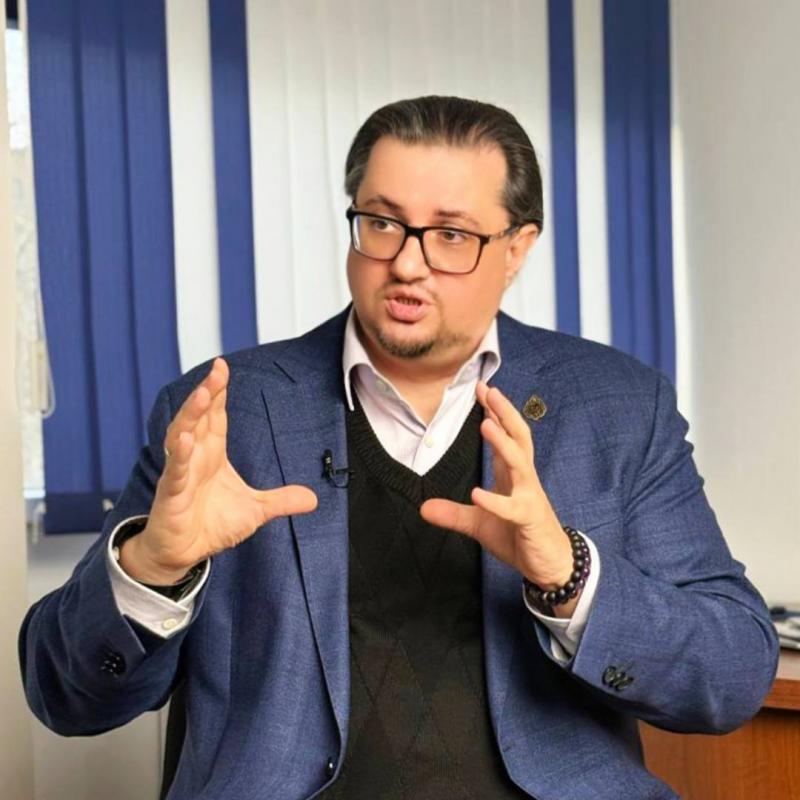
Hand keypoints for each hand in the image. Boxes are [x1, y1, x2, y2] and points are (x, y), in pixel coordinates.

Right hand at [119, 358, 317, 584]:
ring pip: (182, 435)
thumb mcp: (255, 511)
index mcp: (213, 455)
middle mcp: (195, 457)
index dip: (219, 393)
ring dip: (192, 414)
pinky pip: (176, 471)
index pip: (216, 418)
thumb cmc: (211, 525)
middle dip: (208, 392)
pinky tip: (185, 439)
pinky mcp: (171, 494)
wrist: (184, 554)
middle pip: (200, 418)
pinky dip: (180, 455)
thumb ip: (281, 501)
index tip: (223, 368)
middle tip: (218, 369)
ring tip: (203, 393)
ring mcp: (181, 473)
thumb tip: (313, 499)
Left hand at [420, 381, 578, 615]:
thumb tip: (422, 508)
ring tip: (486, 426)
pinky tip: (477, 494)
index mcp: (512, 474)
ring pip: (519, 463)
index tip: (482, 388)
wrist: (551, 564)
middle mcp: (523, 479)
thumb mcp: (479, 523)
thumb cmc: (519, 535)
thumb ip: (453, 513)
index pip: (506, 436)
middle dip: (504, 413)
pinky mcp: (528, 520)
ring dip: (503, 444)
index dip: (495, 413)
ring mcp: (528, 498)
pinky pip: (512, 509)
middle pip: (518, 438)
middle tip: (489, 390)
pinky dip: (495, 502)